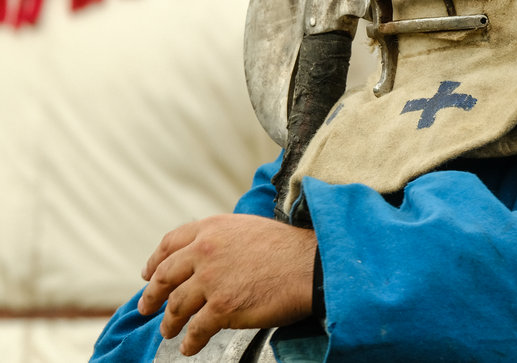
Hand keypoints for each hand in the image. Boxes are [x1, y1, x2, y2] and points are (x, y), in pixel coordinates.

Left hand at [137, 214, 316, 355]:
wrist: (311, 266)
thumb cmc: (288, 249)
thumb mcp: (249, 229)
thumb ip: (223, 239)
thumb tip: (209, 257)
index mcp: (212, 228)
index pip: (170, 243)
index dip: (154, 260)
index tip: (148, 274)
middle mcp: (206, 251)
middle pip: (165, 275)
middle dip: (152, 295)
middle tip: (147, 307)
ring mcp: (212, 280)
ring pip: (176, 305)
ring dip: (169, 322)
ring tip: (169, 332)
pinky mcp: (222, 307)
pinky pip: (196, 329)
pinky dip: (190, 341)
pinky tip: (190, 346)